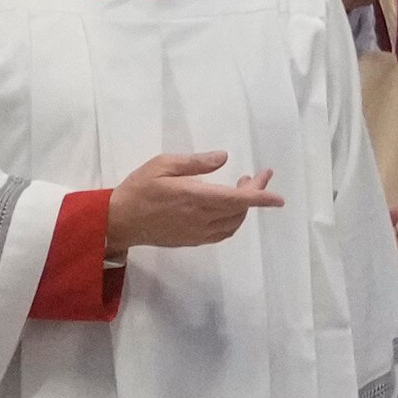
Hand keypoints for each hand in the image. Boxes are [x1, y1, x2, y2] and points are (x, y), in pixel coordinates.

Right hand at [104, 150, 279, 253]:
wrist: (119, 221)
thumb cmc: (139, 188)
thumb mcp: (163, 164)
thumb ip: (195, 162)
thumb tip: (224, 157)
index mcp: (194, 197)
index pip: (237, 200)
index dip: (260, 198)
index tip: (278, 198)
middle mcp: (200, 218)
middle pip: (239, 210)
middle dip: (255, 194)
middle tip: (258, 176)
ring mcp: (197, 232)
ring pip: (233, 224)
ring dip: (244, 208)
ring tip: (242, 188)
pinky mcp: (192, 240)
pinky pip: (222, 233)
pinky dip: (233, 221)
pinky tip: (228, 207)